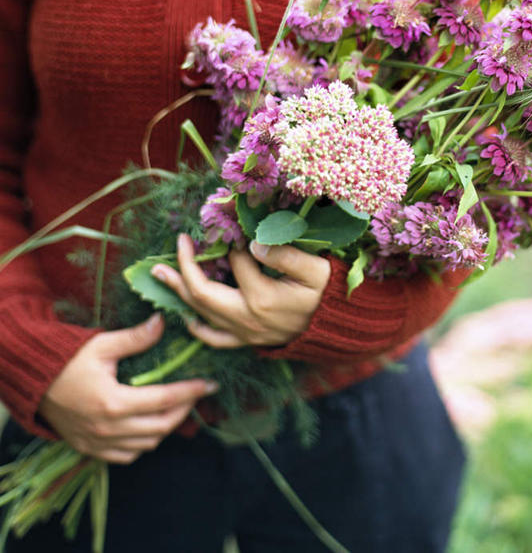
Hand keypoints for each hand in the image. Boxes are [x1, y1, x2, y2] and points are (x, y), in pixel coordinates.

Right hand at [39, 314, 217, 463]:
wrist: (31, 383)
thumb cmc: (66, 361)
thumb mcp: (102, 344)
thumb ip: (136, 338)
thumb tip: (163, 322)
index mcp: (114, 403)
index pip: (165, 400)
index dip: (192, 392)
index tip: (211, 384)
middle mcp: (108, 429)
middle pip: (161, 427)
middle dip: (184, 410)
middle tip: (197, 393)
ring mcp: (98, 443)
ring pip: (146, 445)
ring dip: (166, 427)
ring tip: (176, 406)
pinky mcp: (89, 449)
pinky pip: (126, 455)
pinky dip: (143, 444)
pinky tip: (150, 426)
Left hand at [150, 234, 329, 348]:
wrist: (337, 327)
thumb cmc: (328, 293)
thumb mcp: (316, 269)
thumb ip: (286, 254)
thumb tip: (253, 243)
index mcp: (262, 297)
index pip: (236, 262)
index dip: (233, 241)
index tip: (234, 226)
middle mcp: (246, 318)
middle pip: (203, 291)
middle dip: (186, 264)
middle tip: (179, 241)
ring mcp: (244, 332)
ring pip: (201, 312)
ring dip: (179, 290)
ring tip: (160, 273)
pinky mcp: (247, 340)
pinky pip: (213, 338)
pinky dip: (196, 325)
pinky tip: (186, 314)